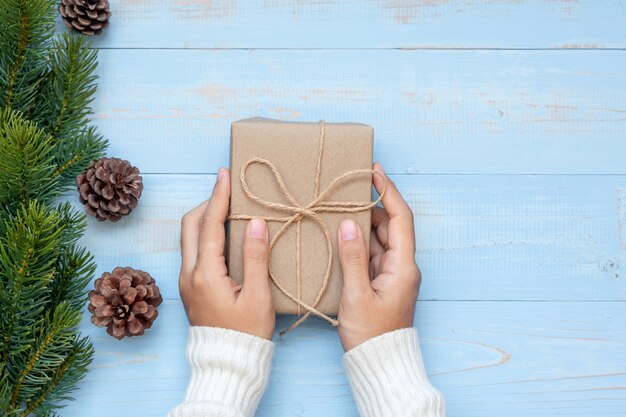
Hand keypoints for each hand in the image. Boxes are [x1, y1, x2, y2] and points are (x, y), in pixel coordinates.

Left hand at [179, 167, 274, 339]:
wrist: (227, 363)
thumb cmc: (247, 334)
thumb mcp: (257, 296)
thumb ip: (255, 257)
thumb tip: (254, 222)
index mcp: (205, 274)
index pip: (210, 225)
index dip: (219, 196)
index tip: (225, 174)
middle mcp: (189, 274)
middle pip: (191, 225)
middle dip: (208, 202)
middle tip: (227, 189)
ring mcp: (187, 281)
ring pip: (189, 237)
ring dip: (205, 217)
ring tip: (227, 207)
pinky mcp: (190, 288)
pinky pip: (193, 250)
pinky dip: (205, 234)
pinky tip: (224, 234)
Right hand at [337, 163, 420, 350]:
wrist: (380, 364)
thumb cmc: (371, 335)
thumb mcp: (357, 295)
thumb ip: (353, 258)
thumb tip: (348, 224)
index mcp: (404, 267)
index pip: (400, 218)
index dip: (388, 192)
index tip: (374, 172)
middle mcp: (402, 266)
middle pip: (390, 225)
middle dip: (373, 203)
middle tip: (351, 185)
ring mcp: (392, 274)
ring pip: (380, 239)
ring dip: (364, 222)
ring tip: (342, 205)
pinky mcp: (381, 282)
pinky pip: (372, 254)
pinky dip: (358, 242)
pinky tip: (342, 234)